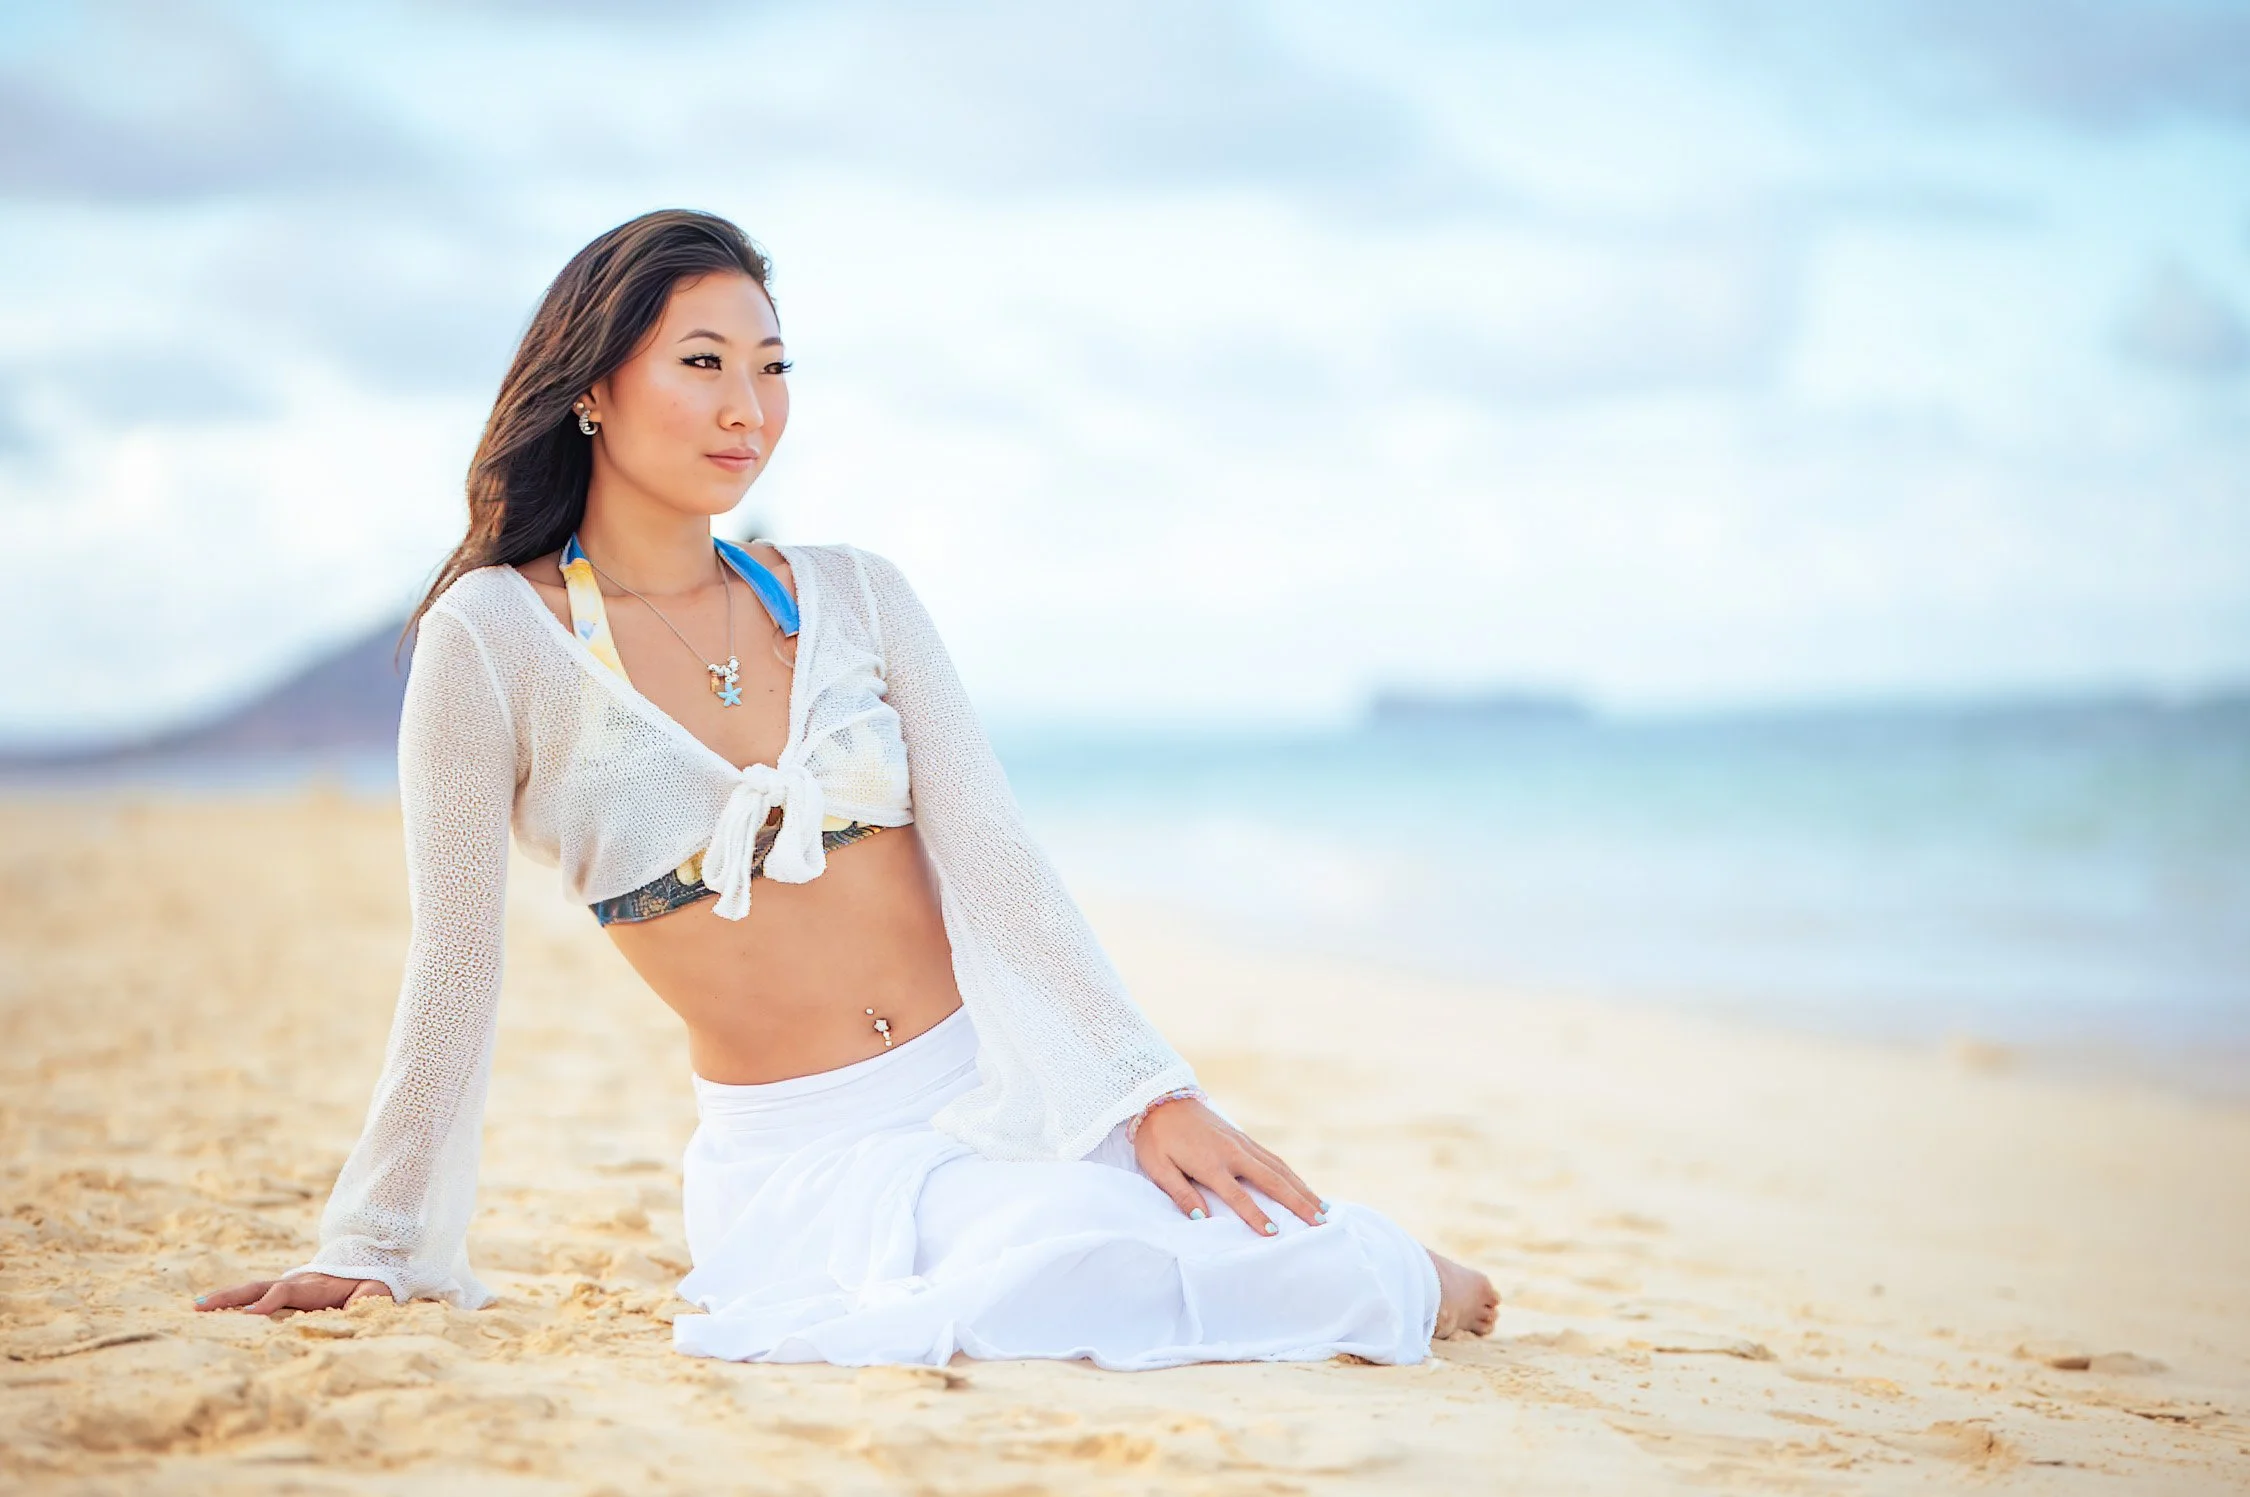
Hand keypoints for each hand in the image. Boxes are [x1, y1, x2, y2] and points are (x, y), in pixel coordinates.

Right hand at [194, 1272, 392, 1315]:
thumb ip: (365, 1303)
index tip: (249, 1315)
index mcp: (316, 1286)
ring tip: (195, 1306)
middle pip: (258, 1287)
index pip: (286, 1292)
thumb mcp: (375, 1294)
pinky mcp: (283, 1292)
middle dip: (231, 1297)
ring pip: (251, 1290)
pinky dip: (232, 1302)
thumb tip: (354, 1312)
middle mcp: (295, 1283)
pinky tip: (209, 1309)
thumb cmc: (373, 1286)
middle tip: (201, 1306)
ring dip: (224, 1298)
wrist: (370, 1268)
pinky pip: (255, 1296)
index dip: (269, 1302)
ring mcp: (287, 1286)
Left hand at [1131, 1096, 1327, 1234]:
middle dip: (1298, 1202)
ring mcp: (1241, 1143)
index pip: (1237, 1195)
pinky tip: (1302, 1186)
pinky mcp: (1243, 1138)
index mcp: (1210, 1162)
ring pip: (1279, 1168)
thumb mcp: (1157, 1167)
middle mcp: (1232, 1152)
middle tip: (1320, 1223)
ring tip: (1323, 1208)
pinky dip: (1292, 1174)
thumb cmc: (1156, 1138)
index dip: (1255, 1215)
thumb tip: (1202, 1219)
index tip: (1274, 1234)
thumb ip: (1179, 1193)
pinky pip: (1273, 1158)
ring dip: (1302, 1188)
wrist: (1161, 1098)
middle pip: (1272, 1180)